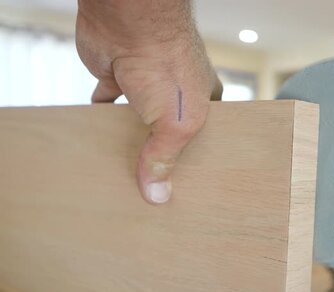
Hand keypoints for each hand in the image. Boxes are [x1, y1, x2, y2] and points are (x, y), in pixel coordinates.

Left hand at [76, 0, 222, 203]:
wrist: (127, 22)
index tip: (187, 188)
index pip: (205, 137)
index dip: (197, 161)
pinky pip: (106, 108)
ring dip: (131, 143)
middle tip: (155, 189)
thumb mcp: (176, 122)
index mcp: (203, 100)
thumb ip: (165, 157)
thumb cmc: (166, 63)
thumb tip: (156, 196)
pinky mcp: (115, 80)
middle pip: (169, 133)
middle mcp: (176, 94)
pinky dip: (101, 122)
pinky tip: (98, 146)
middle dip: (162, 156)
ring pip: (138, 124)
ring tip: (127, 175)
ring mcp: (146, 87)